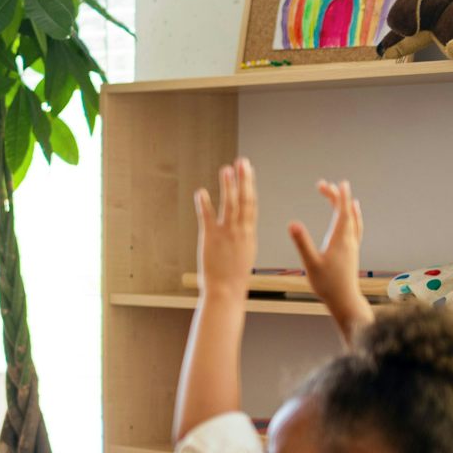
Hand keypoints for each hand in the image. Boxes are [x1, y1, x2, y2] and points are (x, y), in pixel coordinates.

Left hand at [195, 159, 256, 294]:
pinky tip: (201, 191)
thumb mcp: (244, 252)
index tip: (249, 171)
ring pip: (230, 205)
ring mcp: (226, 233)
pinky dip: (204, 204)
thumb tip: (241, 227)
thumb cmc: (233, 276)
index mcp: (249, 233)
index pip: (251, 204)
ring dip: (228, 186)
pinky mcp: (211, 238)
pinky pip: (207, 217)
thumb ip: (242, 237)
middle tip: (242, 162)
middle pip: (244, 199)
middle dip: (244, 179)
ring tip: (226, 169)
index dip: (249, 186)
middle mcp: (240, 230)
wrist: (227, 290)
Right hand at [289, 178, 372, 339]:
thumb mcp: (311, 263)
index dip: (340, 196)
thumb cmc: (327, 284)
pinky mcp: (352, 252)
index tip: (337, 182)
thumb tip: (292, 223)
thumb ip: (302, 242)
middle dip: (337, 197)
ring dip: (346, 205)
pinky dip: (353, 217)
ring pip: (352, 219)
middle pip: (346, 212)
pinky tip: (352, 217)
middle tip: (323, 186)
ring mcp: (352, 245)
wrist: (345, 300)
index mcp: (340, 239)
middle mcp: (349, 240)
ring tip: (341, 196)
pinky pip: (355, 228)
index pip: (342, 212)